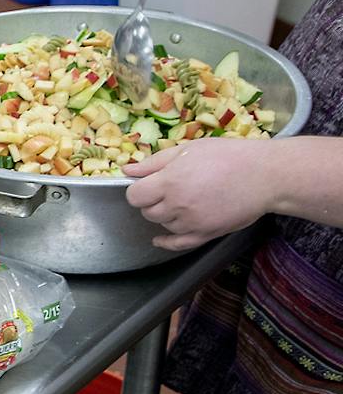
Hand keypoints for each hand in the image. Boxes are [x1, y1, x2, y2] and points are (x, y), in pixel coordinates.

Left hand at [123, 140, 278, 250]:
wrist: (266, 175)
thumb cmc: (228, 156)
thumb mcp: (187, 150)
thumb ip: (154, 163)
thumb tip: (127, 170)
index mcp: (170, 182)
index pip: (135, 196)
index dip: (139, 190)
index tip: (148, 184)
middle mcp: (178, 205)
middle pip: (148, 211)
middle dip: (153, 201)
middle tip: (169, 189)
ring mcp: (192, 223)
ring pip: (163, 225)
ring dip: (167, 215)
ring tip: (184, 200)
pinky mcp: (207, 234)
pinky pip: (178, 244)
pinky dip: (167, 242)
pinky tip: (159, 239)